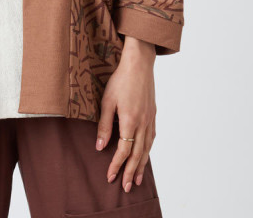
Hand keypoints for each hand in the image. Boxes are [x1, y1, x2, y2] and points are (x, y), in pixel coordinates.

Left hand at [95, 38, 156, 192]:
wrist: (139, 64)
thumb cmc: (121, 80)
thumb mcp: (107, 101)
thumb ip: (105, 125)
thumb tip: (100, 147)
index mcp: (130, 121)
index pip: (123, 150)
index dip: (117, 165)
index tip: (110, 176)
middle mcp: (143, 123)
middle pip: (137, 154)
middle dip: (132, 172)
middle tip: (127, 188)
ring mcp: (150, 119)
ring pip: (147, 148)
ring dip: (142, 165)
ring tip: (138, 179)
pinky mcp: (153, 115)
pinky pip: (152, 138)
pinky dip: (148, 151)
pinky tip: (145, 156)